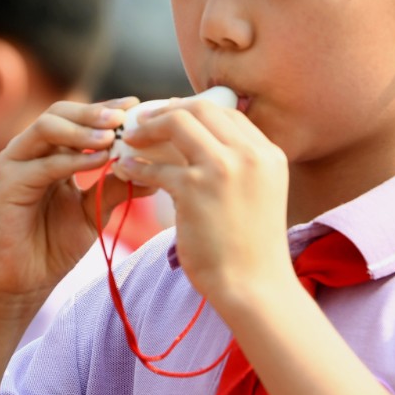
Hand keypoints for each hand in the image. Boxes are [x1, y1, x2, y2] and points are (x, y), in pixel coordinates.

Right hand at [0, 98, 138, 302]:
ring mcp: (15, 164)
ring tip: (112, 136)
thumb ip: (116, 187)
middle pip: (60, 113)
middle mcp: (29, 152)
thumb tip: (155, 170)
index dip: (105, 109)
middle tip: (124, 116)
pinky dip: (72, 160)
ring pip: (46, 128)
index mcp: (50, 153)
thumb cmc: (54, 245)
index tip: (135, 105)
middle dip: (94, 112)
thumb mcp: (94, 211)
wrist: (23, 283)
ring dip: (82, 130)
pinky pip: (42, 165)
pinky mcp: (6, 185)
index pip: (77, 118)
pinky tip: (99, 160)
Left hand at [116, 98, 291, 307]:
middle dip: (168, 110)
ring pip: (177, 123)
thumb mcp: (260, 195)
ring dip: (147, 129)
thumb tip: (200, 147)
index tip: (171, 118)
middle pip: (201, 108)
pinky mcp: (194, 189)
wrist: (255, 285)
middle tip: (143, 122)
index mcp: (268, 154)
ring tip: (129, 140)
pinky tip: (125, 170)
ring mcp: (222, 168)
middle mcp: (249, 154)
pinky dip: (136, 165)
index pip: (228, 113)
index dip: (195, 111)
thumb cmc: (253, 248)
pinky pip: (155, 166)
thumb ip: (240, 168)